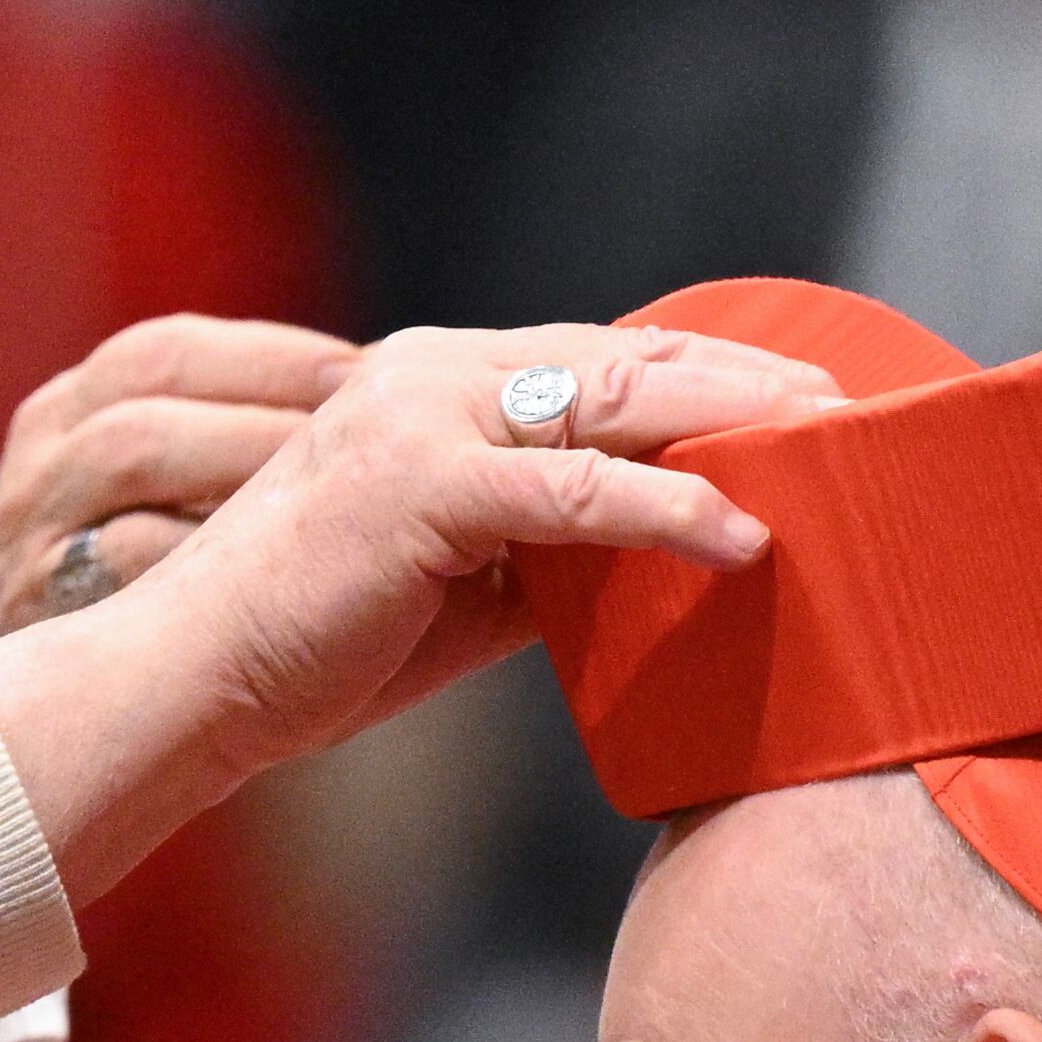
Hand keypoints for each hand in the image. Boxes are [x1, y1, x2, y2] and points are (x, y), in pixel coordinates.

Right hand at [0, 323, 838, 902]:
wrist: (188, 682)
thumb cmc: (307, 647)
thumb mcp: (451, 588)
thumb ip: (540, 555)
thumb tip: (646, 563)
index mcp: (427, 387)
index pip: (593, 362)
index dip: (701, 374)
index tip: (797, 399)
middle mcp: (425, 377)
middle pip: (621, 359)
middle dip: (745, 376)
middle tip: (853, 404)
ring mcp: (421, 421)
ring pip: (612, 401)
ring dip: (734, 420)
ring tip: (832, 446)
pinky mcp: (424, 488)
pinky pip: (577, 491)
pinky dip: (670, 508)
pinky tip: (742, 537)